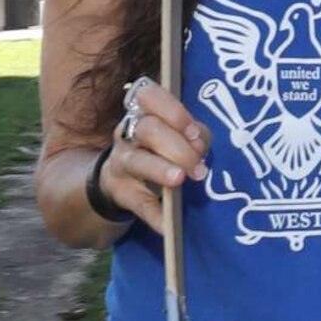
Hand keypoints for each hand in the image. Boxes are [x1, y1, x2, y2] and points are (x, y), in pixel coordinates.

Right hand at [95, 76, 207, 235]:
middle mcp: (129, 134)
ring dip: (161, 170)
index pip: (148, 95)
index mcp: (143, 113)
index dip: (172, 110)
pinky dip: (155, 215)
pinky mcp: (123, 193)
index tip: (192, 130)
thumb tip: (200, 145)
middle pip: (149, 130)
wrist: (119, 180)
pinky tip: (168, 225)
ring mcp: (122, 163)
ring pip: (138, 161)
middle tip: (199, 167)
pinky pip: (139, 204)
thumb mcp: (175, 135)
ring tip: (180, 180)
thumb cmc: (158, 149)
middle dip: (178, 147)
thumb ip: (193, 135)